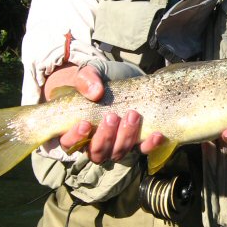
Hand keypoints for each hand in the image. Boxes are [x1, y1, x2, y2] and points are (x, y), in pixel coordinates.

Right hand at [44, 64, 164, 162]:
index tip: (85, 123)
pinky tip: (157, 135)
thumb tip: (95, 92)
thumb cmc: (98, 80)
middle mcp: (96, 143)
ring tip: (133, 115)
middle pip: (97, 153)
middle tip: (112, 116)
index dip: (76, 138)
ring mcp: (116, 144)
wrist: (120, 77)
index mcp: (77, 130)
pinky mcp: (136, 141)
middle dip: (105, 137)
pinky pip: (142, 150)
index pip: (69, 144)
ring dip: (126, 137)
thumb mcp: (90, 73)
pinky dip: (150, 144)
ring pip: (118, 153)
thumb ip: (86, 79)